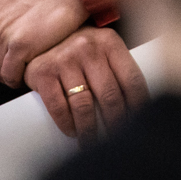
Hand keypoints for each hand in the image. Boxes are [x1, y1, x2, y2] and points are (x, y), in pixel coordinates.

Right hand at [23, 26, 147, 140]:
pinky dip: (67, 124)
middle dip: (115, 123)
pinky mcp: (43, 72)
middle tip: (117, 139)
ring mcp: (64, 59)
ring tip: (92, 142)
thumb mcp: (101, 49)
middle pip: (110, 95)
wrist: (41, 37)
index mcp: (109, 42)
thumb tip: (137, 106)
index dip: (139, 105)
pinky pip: (58, 106)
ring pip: (84, 105)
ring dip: (90, 130)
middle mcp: (88, 47)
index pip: (132, 79)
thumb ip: (117, 69)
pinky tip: (72, 132)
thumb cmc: (78, 49)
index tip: (139, 123)